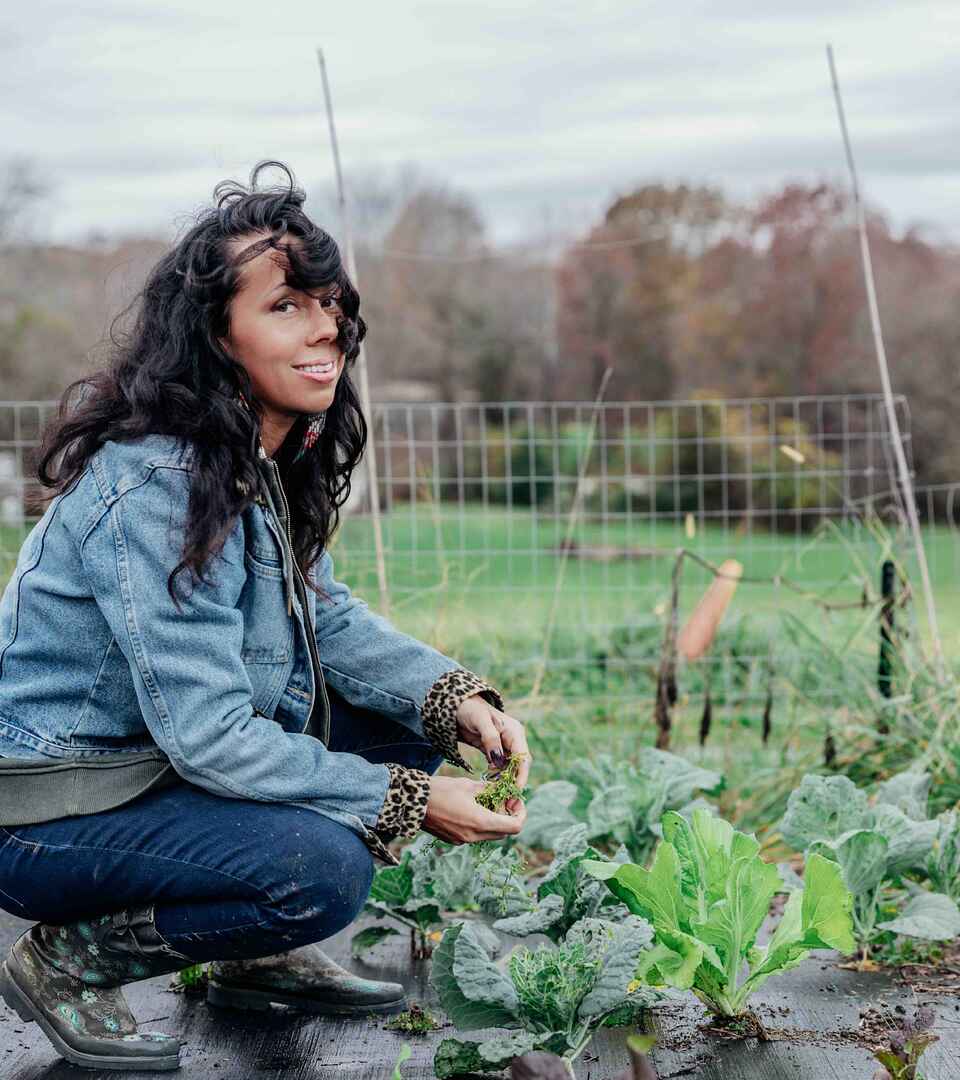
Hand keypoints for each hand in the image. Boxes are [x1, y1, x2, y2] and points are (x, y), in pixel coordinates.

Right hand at [422, 775, 526, 844]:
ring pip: (490, 834)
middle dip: (508, 815)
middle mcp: (474, 836)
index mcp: (480, 822)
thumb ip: (490, 789)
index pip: (515, 827)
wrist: (411, 803)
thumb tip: (504, 790)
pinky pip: (476, 835)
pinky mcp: (454, 840)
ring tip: (488, 800)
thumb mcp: (468, 785)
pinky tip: (473, 807)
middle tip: (504, 798)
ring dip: (495, 819)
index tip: (515, 799)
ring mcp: (463, 841)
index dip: (520, 813)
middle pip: (504, 832)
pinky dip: (481, 823)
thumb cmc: (440, 790)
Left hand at [456, 694, 531, 814]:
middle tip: (507, 801)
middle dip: (514, 783)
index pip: (523, 757)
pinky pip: (500, 767)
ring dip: (506, 782)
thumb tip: (499, 761)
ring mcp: (505, 745)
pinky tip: (490, 785)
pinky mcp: (495, 751)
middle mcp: (513, 739)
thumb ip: (490, 739)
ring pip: (510, 768)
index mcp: (514, 732)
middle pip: (519, 766)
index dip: (522, 775)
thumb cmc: (470, 709)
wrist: (457, 705)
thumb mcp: (480, 721)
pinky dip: (497, 777)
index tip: (516, 791)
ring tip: (498, 797)